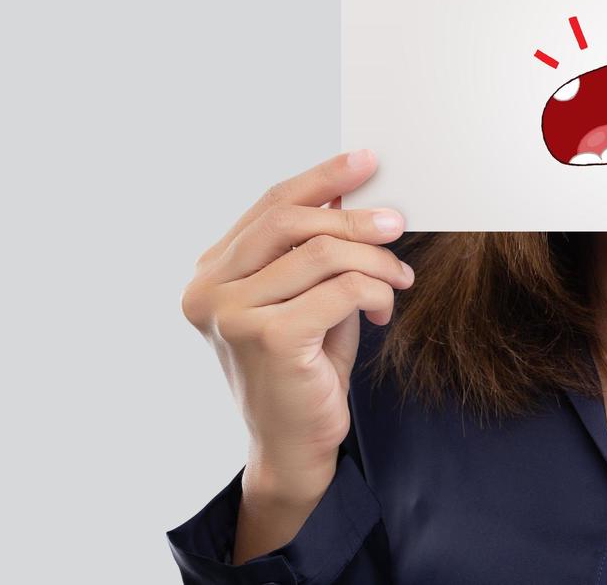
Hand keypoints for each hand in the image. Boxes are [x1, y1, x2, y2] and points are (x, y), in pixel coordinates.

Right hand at [180, 149, 413, 493]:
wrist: (295, 444)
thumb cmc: (304, 366)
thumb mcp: (305, 296)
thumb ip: (312, 249)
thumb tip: (348, 194)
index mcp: (210, 273)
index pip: (270, 206)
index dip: (321, 178)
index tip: (366, 161)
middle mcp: (208, 290)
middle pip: (292, 221)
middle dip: (355, 218)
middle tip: (397, 224)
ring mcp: (231, 315)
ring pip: (323, 253)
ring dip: (375, 261)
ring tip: (398, 279)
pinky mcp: (266, 338)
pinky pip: (340, 288)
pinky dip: (374, 291)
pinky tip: (381, 311)